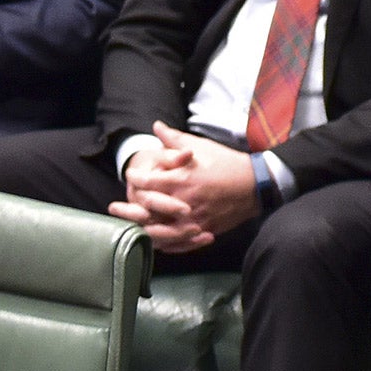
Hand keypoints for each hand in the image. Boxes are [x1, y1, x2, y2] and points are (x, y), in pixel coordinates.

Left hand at [109, 121, 257, 252]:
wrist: (256, 184)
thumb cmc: (227, 163)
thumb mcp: (202, 147)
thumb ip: (176, 140)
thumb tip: (156, 127)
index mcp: (184, 179)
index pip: (148, 181)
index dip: (135, 178)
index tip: (130, 176)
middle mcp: (185, 201)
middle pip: (148, 210)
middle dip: (128, 209)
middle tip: (114, 207)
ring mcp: (194, 219)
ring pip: (160, 232)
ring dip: (142, 230)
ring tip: (130, 227)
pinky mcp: (203, 230)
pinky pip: (178, 242)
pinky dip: (165, 243)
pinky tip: (155, 240)